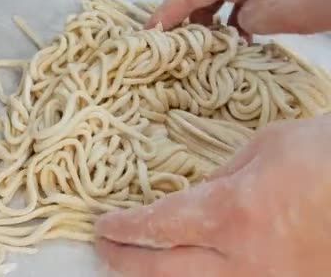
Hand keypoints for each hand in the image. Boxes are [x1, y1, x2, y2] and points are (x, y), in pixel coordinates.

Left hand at [95, 115, 330, 276]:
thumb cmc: (327, 155)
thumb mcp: (263, 148)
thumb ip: (219, 178)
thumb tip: (191, 198)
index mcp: (232, 214)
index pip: (158, 228)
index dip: (124, 229)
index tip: (103, 226)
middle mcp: (244, 260)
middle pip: (163, 272)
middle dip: (125, 261)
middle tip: (104, 249)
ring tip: (134, 264)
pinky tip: (184, 271)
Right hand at [146, 0, 330, 35]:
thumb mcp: (289, 10)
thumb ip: (250, 17)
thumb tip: (234, 24)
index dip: (166, 13)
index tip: (148, 36)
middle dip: (176, 10)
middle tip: (164, 38)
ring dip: (202, 15)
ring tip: (199, 44)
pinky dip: (227, 16)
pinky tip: (235, 36)